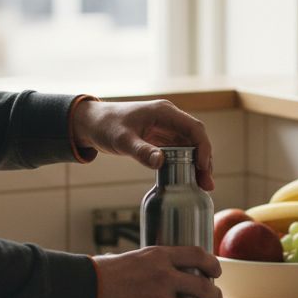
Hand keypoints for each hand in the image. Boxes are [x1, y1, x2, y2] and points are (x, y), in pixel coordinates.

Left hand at [71, 99, 213, 189]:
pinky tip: (189, 179)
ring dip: (197, 165)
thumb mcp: (122, 140)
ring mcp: (166, 128)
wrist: (92, 124)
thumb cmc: (105, 126)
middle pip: (196, 139)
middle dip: (204, 160)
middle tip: (206, 183)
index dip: (203, 147)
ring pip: (190, 146)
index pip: (194, 128)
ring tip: (202, 185)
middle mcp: (170, 118)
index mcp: (165, 112)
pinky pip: (180, 151)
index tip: (203, 167)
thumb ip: (141, 151)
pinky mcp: (161, 138)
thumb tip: (161, 162)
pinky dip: (186, 164)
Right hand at [89, 246, 223, 297]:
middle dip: (215, 297)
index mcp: (160, 256)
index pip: (197, 255)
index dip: (213, 264)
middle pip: (203, 287)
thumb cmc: (102, 272)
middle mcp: (164, 277)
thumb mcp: (133, 258)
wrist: (83, 290)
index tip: (217, 273)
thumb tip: (162, 271)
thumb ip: (152, 265)